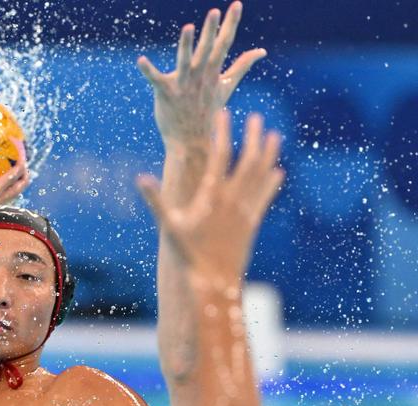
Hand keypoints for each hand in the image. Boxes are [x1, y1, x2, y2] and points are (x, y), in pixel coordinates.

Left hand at [137, 2, 265, 145]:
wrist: (191, 142)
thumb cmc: (208, 113)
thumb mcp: (226, 87)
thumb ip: (241, 66)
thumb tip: (261, 51)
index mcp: (213, 72)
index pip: (224, 43)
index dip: (230, 23)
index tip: (236, 4)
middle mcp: (199, 76)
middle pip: (207, 50)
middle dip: (211, 31)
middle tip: (215, 11)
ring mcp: (183, 85)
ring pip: (185, 62)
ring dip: (186, 46)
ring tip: (188, 28)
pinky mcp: (166, 93)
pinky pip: (156, 79)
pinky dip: (148, 70)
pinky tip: (141, 60)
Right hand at [137, 110, 283, 282]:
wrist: (212, 281)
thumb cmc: (187, 253)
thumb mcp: (168, 224)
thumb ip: (155, 199)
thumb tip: (139, 178)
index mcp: (212, 196)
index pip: (221, 156)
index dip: (223, 132)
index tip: (225, 114)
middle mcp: (233, 200)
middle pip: (248, 160)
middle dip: (253, 137)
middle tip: (256, 118)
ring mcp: (245, 211)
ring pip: (260, 176)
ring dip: (268, 154)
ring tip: (275, 135)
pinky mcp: (251, 223)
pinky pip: (264, 198)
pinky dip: (271, 183)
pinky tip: (278, 172)